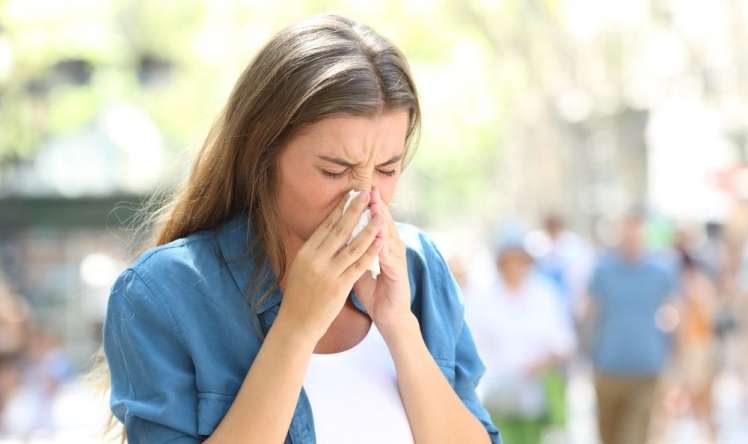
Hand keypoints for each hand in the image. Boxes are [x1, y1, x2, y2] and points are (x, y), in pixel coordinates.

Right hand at [276, 190, 384, 341]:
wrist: (297, 323)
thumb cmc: (299, 295)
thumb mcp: (300, 268)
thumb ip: (313, 250)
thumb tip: (324, 231)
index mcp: (305, 252)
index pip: (326, 226)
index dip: (340, 209)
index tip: (351, 194)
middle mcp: (315, 259)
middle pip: (340, 229)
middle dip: (355, 209)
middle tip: (366, 193)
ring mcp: (328, 273)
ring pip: (353, 245)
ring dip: (369, 227)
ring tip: (380, 213)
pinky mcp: (339, 286)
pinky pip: (359, 265)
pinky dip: (371, 251)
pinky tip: (381, 241)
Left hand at [353, 185, 412, 337]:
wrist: (391, 319)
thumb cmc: (376, 295)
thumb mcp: (360, 272)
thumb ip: (353, 256)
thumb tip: (338, 242)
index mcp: (382, 249)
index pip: (374, 223)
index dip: (367, 207)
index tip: (357, 191)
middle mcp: (392, 252)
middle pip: (384, 224)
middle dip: (377, 206)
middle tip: (369, 188)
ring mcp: (397, 262)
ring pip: (389, 237)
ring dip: (383, 221)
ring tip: (376, 205)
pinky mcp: (399, 275)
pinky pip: (391, 258)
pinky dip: (385, 246)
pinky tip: (380, 236)